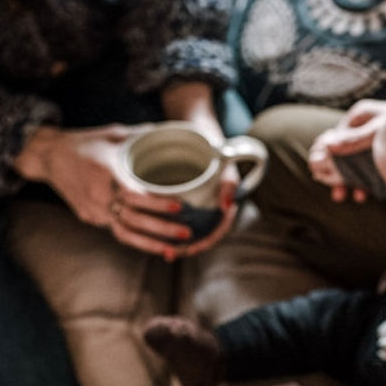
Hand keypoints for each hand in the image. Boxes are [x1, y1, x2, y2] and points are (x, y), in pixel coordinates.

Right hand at [14, 124, 191, 258]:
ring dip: (151, 244)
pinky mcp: (90, 218)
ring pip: (125, 233)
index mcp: (106, 173)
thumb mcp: (114, 134)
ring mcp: (93, 210)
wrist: (50, 156)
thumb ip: (142, 137)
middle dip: (162, 229)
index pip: (135, 194)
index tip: (180, 205)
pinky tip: (155, 245)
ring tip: (174, 250)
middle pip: (133, 219)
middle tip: (187, 233)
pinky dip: (137, 239)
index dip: (157, 203)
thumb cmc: (86, 143)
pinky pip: (116, 230)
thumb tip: (174, 134)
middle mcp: (99, 196)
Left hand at [161, 80, 240, 257]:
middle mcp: (212, 209)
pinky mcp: (186, 203)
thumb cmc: (215, 149)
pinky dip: (168, 228)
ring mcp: (199, 207)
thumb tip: (227, 205)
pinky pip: (179, 220)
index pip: (219, 230)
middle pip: (202, 235)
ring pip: (189, 231)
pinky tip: (154, 233)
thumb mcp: (227, 161)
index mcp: (225, 204)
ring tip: (161, 250)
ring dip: (176, 243)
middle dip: (187, 248)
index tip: (191, 248)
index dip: (206, 242)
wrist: (201, 133)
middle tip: (169, 253)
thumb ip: (230, 181)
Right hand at [308, 99, 385, 202]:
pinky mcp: (383, 156)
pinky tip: (361, 196)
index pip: (334, 134)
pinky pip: (365, 170)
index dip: (325, 153)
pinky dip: (360, 183)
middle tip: (331, 188)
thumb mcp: (379, 132)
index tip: (319, 170)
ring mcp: (374, 142)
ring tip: (342, 196)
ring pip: (351, 163)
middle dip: (334, 171)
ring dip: (345, 180)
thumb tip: (327, 145)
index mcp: (361, 115)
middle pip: (340, 150)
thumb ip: (354, 140)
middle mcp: (365, 126)